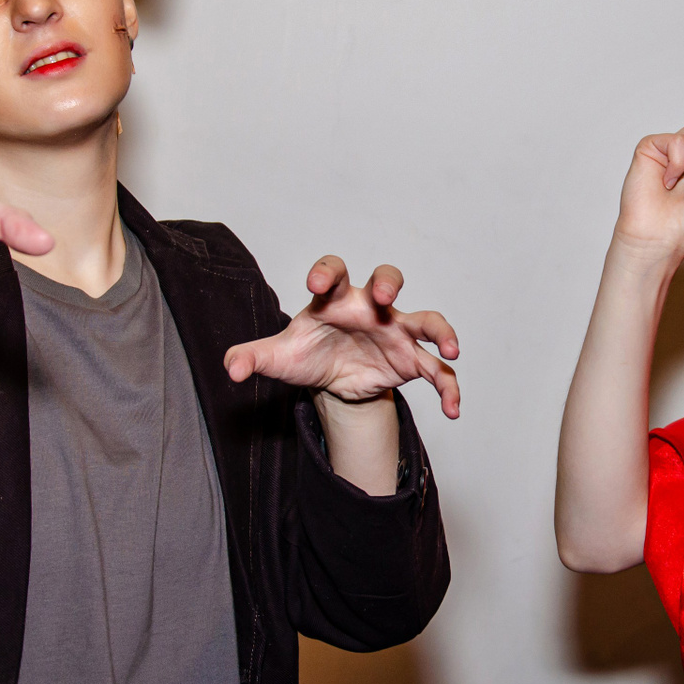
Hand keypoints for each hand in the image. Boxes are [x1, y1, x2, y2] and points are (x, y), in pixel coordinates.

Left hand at [223, 258, 460, 418]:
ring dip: (441, 331)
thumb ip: (252, 357)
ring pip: (426, 320)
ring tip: (451, 349)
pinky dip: (449, 388)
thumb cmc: (308, 352)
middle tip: (383, 296)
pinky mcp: (410, 360)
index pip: (333, 273)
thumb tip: (230, 368)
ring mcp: (395, 332)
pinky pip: (437, 371)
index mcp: (335, 299)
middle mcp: (370, 308)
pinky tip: (452, 411)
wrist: (332, 378)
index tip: (313, 284)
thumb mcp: (278, 357)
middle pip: (387, 279)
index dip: (324, 272)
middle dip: (388, 283)